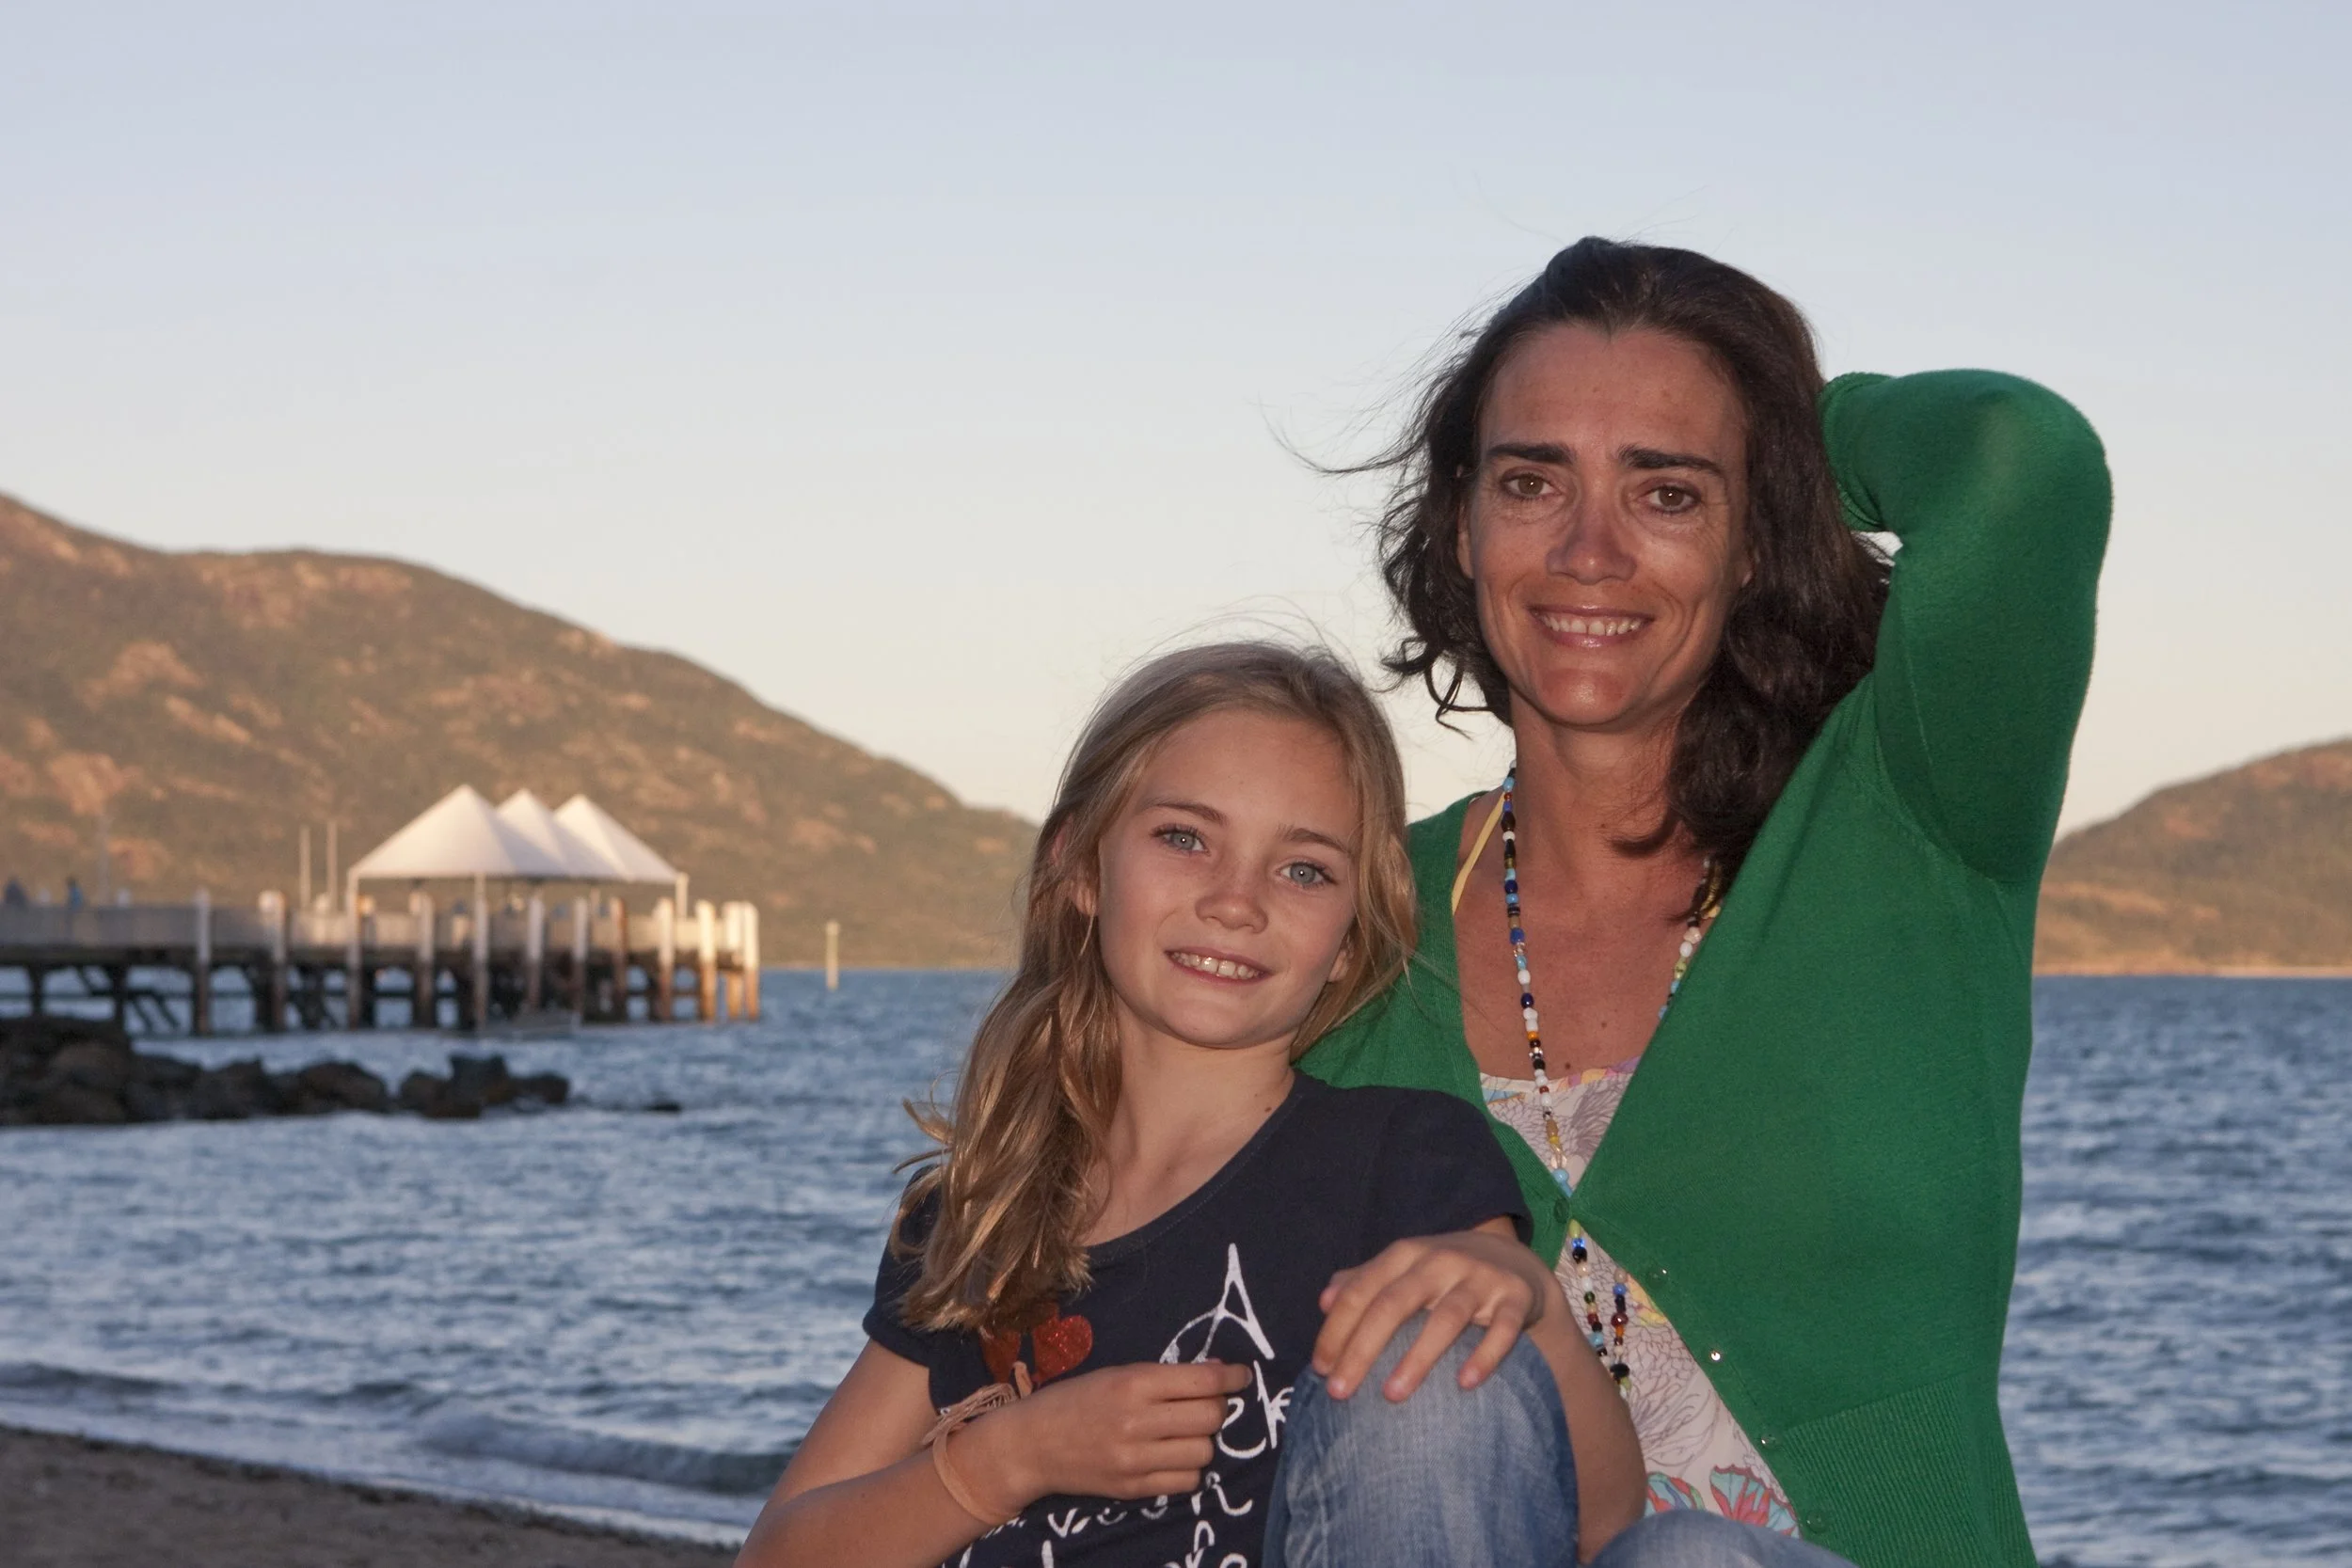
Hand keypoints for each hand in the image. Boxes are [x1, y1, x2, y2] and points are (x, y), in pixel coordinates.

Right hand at [958, 1361, 1250, 1511]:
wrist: (1031, 1445)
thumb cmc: (1075, 1400)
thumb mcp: (1116, 1374)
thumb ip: (1164, 1377)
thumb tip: (1218, 1373)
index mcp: (1132, 1383)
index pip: (1202, 1380)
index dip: (1232, 1377)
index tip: (1242, 1376)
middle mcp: (1137, 1421)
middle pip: (1211, 1417)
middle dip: (1219, 1407)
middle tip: (1208, 1403)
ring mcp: (1135, 1459)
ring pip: (1203, 1452)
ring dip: (1203, 1440)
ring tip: (1186, 1432)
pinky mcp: (1133, 1488)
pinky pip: (1186, 1482)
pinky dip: (1188, 1468)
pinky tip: (1173, 1456)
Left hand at [1312, 1223, 1554, 1401]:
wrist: (1514, 1261)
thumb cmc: (1443, 1274)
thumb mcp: (1403, 1269)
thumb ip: (1363, 1282)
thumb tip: (1324, 1302)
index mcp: (1406, 1254)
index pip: (1362, 1290)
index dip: (1337, 1329)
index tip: (1320, 1370)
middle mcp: (1440, 1260)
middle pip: (1395, 1304)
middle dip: (1363, 1348)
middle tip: (1339, 1392)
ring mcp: (1480, 1278)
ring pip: (1446, 1318)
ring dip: (1418, 1357)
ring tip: (1392, 1395)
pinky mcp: (1514, 1298)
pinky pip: (1502, 1329)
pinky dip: (1485, 1355)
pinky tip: (1465, 1384)